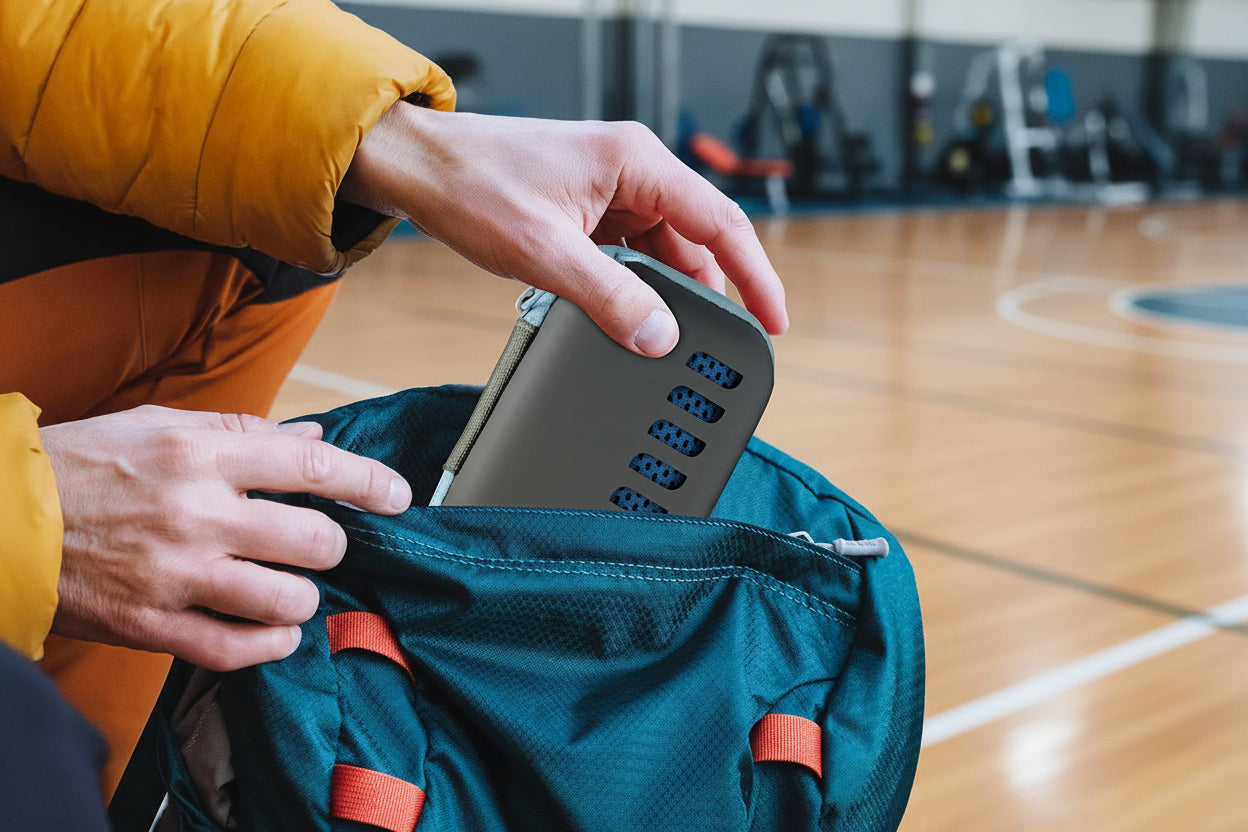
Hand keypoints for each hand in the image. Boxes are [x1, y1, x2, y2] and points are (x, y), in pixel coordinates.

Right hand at [40, 406, 412, 670]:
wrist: (1, 521)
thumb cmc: (84, 465)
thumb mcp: (161, 427)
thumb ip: (243, 432)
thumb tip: (313, 434)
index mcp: (200, 456)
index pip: (311, 465)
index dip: (367, 480)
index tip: (397, 494)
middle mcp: (196, 514)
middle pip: (314, 540)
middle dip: (331, 543)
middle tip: (317, 542)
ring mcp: (177, 575)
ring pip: (286, 599)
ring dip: (302, 595)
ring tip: (289, 585)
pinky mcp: (154, 625)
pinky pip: (238, 650)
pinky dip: (272, 644)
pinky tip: (275, 630)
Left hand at [339, 103, 787, 355]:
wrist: (418, 168)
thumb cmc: (472, 183)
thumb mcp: (544, 251)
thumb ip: (609, 297)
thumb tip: (660, 337)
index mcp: (636, 162)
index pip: (721, 222)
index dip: (755, 276)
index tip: (772, 320)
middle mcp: (632, 171)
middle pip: (696, 240)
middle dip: (705, 294)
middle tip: (712, 346)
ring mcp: (610, 190)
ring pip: (662, 251)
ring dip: (663, 293)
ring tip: (659, 335)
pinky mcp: (589, 210)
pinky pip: (630, 253)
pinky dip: (633, 286)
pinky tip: (623, 313)